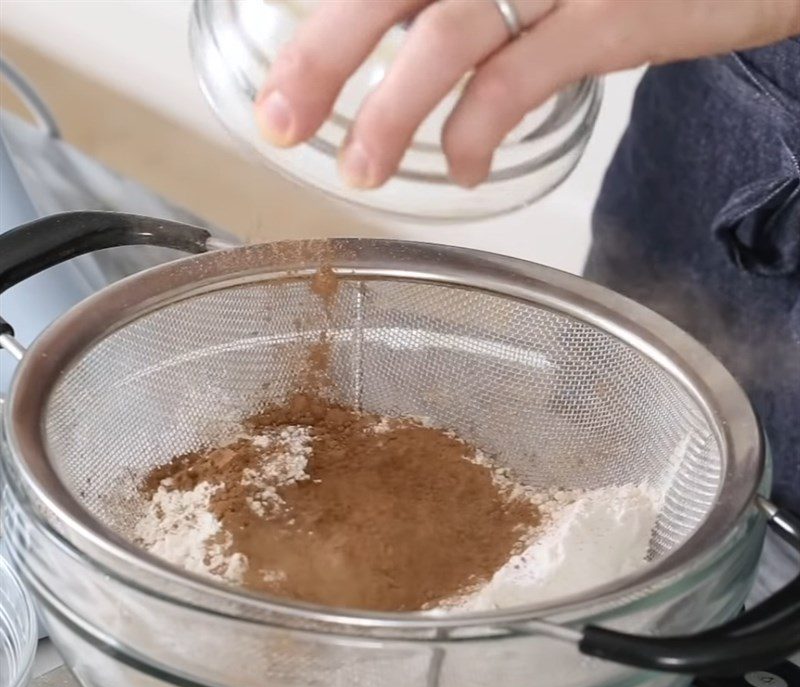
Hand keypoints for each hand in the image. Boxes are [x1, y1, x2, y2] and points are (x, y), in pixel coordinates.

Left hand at [255, 0, 799, 188]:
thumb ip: (469, 3)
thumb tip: (407, 49)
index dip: (323, 27)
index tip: (276, 82)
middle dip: (323, 56)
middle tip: (279, 121)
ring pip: (450, 31)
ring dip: (394, 110)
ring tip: (359, 171)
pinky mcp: (616, 11)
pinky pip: (527, 76)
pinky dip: (483, 129)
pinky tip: (466, 168)